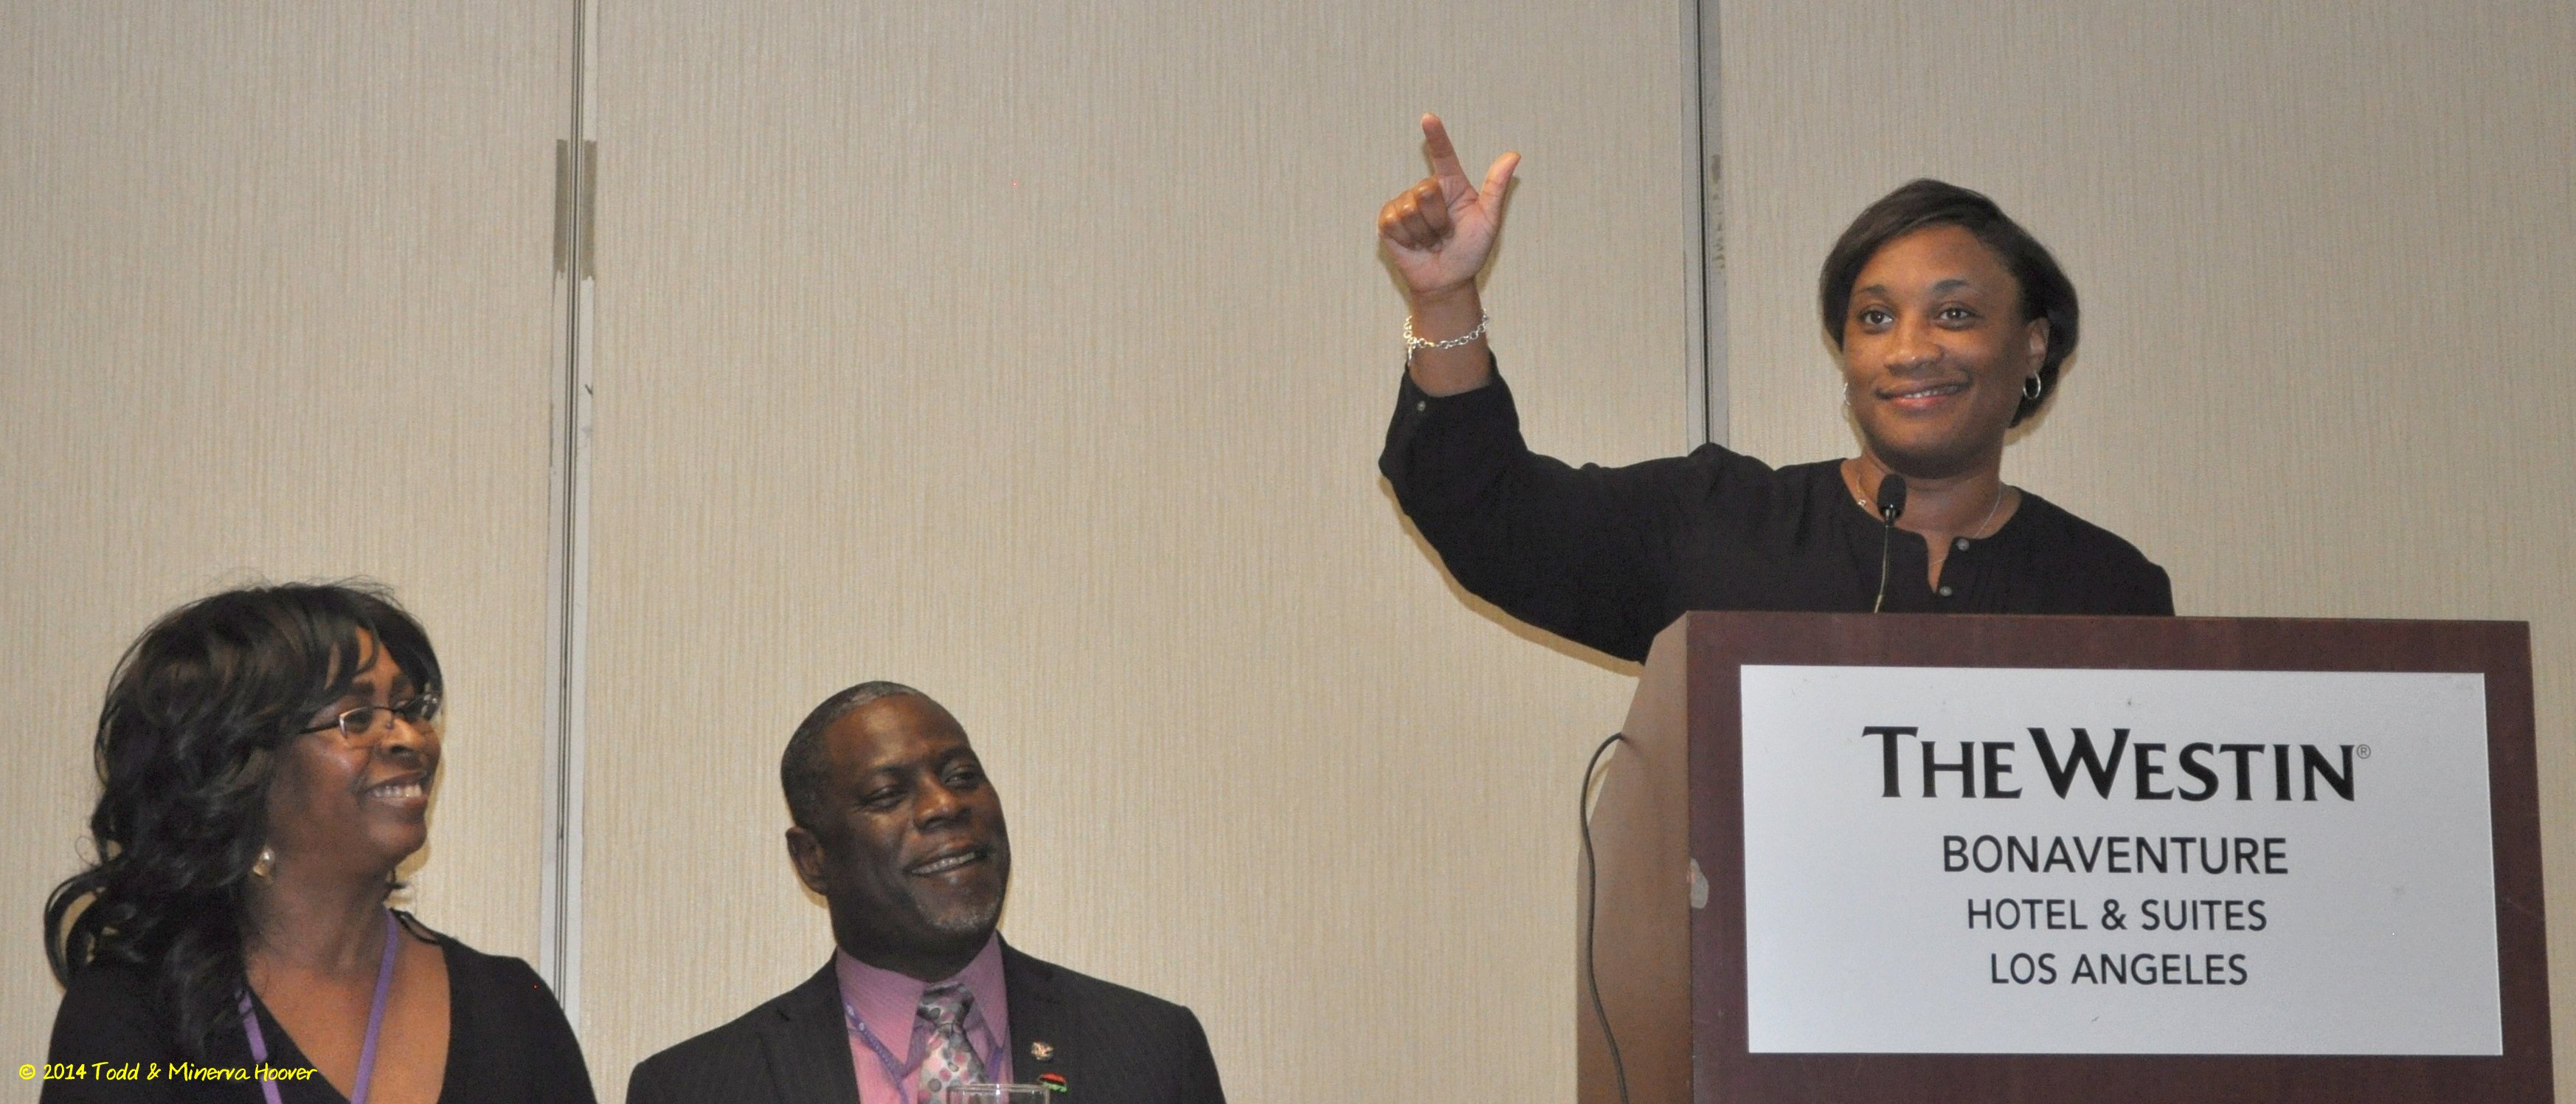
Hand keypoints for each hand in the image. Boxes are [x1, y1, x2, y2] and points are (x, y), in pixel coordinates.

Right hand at [1376, 114, 1519, 305]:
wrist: (1447, 281)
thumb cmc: (1470, 250)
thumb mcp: (1489, 220)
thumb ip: (1496, 187)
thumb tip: (1514, 155)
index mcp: (1452, 185)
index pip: (1443, 155)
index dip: (1436, 136)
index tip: (1428, 117)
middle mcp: (1427, 190)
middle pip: (1426, 190)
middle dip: (1438, 218)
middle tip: (1445, 233)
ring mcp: (1405, 204)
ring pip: (1410, 209)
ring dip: (1424, 233)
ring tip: (1431, 241)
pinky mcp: (1388, 221)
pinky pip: (1393, 222)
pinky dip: (1407, 239)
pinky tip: (1414, 245)